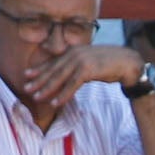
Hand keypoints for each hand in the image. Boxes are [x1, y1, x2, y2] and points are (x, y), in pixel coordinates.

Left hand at [20, 43, 144, 113]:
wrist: (128, 63)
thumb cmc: (111, 65)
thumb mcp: (91, 62)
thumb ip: (79, 66)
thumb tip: (71, 76)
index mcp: (74, 51)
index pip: (53, 61)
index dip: (39, 69)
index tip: (27, 75)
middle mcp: (74, 54)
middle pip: (53, 69)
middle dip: (38, 80)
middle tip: (26, 88)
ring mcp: (80, 61)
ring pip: (59, 77)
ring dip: (47, 88)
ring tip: (37, 97)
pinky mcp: (88, 70)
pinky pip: (72, 85)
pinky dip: (62, 95)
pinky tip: (55, 102)